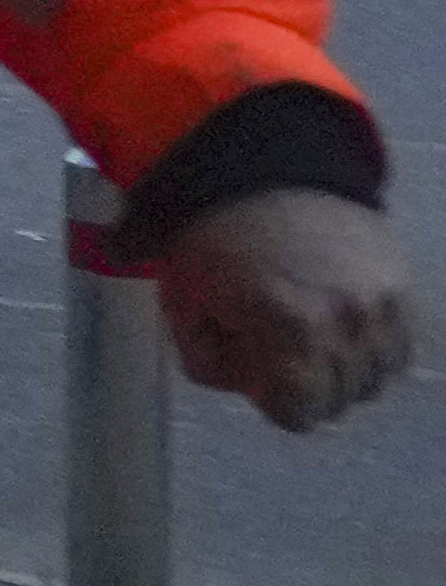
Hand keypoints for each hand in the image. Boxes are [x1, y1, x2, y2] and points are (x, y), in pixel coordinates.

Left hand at [149, 186, 416, 434]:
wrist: (262, 171)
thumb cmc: (213, 242)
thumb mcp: (183, 308)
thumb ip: (213, 366)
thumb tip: (257, 391)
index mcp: (287, 327)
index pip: (300, 414)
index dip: (273, 401)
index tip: (260, 374)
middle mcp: (345, 319)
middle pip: (338, 402)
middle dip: (304, 387)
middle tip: (279, 350)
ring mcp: (381, 302)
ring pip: (374, 379)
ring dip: (342, 370)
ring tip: (310, 333)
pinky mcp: (402, 285)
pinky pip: (399, 348)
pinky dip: (372, 348)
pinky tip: (339, 322)